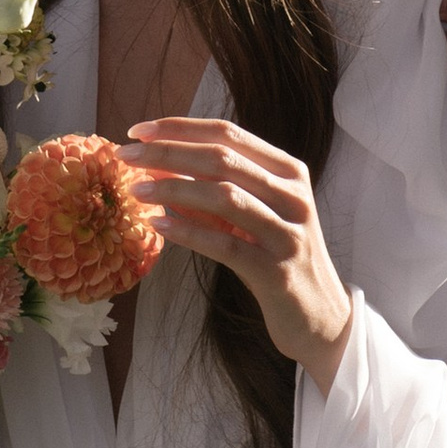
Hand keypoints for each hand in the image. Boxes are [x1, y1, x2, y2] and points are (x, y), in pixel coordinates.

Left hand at [119, 118, 352, 391]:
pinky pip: (226, 245)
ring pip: (224, 196)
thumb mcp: (252, 214)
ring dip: (174, 188)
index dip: (179, 127)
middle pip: (222, 158)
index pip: (227, 132)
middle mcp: (293, 195)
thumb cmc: (276, 257)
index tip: (137, 130)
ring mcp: (289, 233)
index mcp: (287, 170)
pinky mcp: (278, 272)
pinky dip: (188, 231)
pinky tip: (158, 226)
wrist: (320, 319)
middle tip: (125, 155)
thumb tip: (155, 165)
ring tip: (136, 189)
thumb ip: (214, 186)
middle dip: (168, 152)